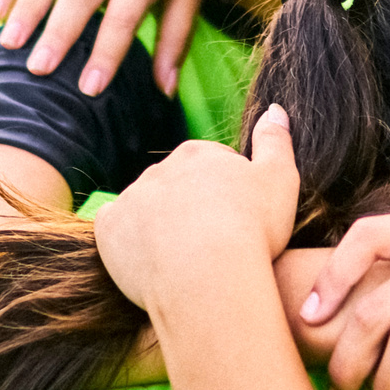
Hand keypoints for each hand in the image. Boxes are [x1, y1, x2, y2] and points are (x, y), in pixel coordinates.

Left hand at [95, 111, 302, 315]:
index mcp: (197, 154)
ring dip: (161, 225)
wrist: (209, 280)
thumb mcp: (281, 179)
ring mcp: (130, 199)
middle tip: (215, 240)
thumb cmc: (252, 230)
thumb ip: (275, 141)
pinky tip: (150, 259)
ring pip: (146, 208)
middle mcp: (158, 169)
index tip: (240, 218)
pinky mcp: (109, 230)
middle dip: (192, 206)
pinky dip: (128, 241)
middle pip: (177, 186)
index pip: (211, 165)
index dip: (228, 192)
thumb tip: (273, 109)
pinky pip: (114, 230)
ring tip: (186, 258)